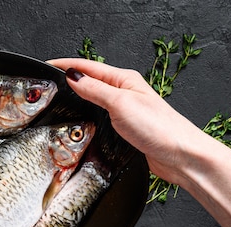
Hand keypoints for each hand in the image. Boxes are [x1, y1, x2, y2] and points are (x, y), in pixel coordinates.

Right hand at [49, 58, 230, 226]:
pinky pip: (101, 117)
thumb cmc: (159, 129)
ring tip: (59, 100)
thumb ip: (95, 90)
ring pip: (95, 100)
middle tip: (48, 84)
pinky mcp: (127, 129)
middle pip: (91, 81)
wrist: (182, 156)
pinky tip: (81, 122)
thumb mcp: (120, 104)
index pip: (88, 66)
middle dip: (70, 80)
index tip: (47, 66)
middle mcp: (126, 92)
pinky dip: (88, 115)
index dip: (66, 65)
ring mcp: (126, 111)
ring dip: (78, 98)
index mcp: (124, 80)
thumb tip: (73, 77)